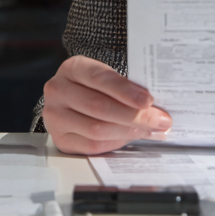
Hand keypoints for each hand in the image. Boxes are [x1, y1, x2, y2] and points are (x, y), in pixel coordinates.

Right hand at [42, 55, 170, 154]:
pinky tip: (131, 137)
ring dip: (129, 131)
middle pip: (99, 106)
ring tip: (150, 131)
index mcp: (72, 68)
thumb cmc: (91, 87)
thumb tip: (155, 106)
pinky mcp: (60, 139)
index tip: (149, 100)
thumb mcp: (103, 78)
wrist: (67, 100)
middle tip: (160, 120)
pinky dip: (116, 143)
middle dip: (134, 116)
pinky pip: (92, 146)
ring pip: (96, 129)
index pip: (99, 78)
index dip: (125, 90)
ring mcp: (54, 116)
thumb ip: (123, 87)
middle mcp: (58, 90)